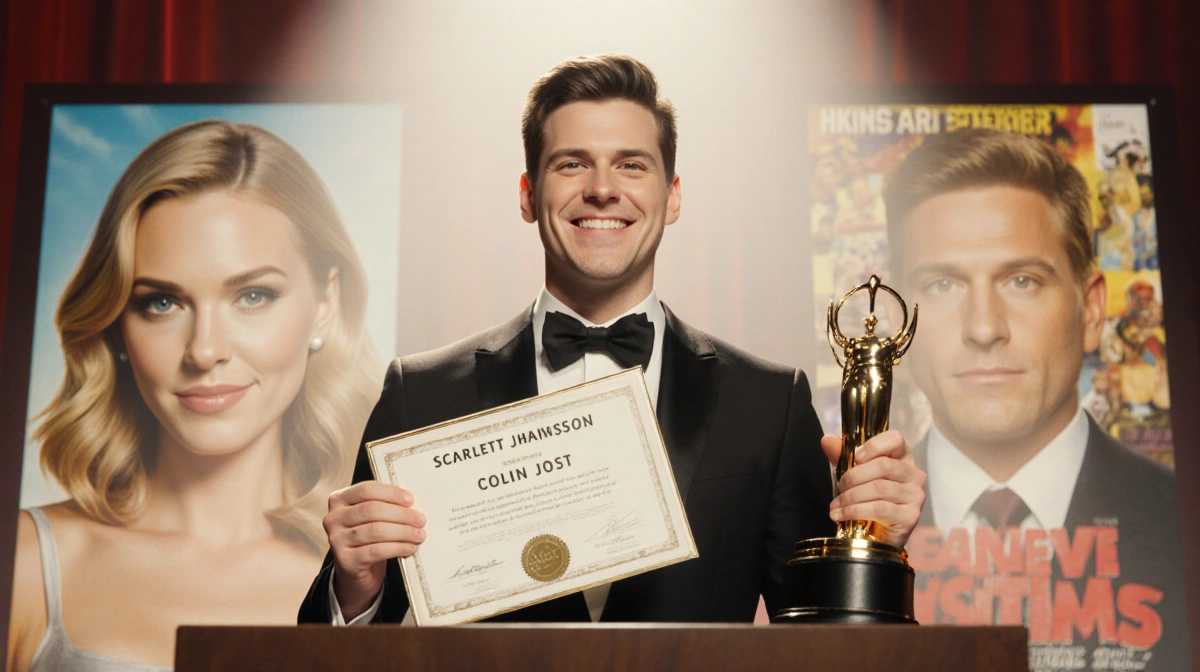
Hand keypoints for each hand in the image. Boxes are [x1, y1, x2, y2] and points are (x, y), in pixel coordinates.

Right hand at [324, 481, 426, 619]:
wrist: (354, 569)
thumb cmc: (368, 537)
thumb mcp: (370, 517)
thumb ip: (384, 505)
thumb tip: (412, 502)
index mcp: (339, 499)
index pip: (366, 490)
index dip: (391, 493)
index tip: (411, 500)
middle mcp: (333, 518)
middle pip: (371, 510)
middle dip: (401, 514)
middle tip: (421, 520)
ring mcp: (336, 540)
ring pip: (375, 530)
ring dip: (403, 532)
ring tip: (419, 535)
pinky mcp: (345, 560)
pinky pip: (376, 551)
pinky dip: (397, 548)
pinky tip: (409, 547)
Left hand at [820, 430, 925, 547]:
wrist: (878, 535)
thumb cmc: (867, 499)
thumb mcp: (853, 474)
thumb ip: (842, 456)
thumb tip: (827, 440)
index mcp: (903, 458)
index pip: (895, 439)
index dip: (873, 445)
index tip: (855, 457)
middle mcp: (914, 474)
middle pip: (884, 465)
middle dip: (854, 476)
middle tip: (840, 487)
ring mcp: (915, 496)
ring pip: (879, 488)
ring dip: (851, 496)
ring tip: (836, 505)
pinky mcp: (910, 516)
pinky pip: (878, 509)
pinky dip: (854, 511)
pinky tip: (840, 515)